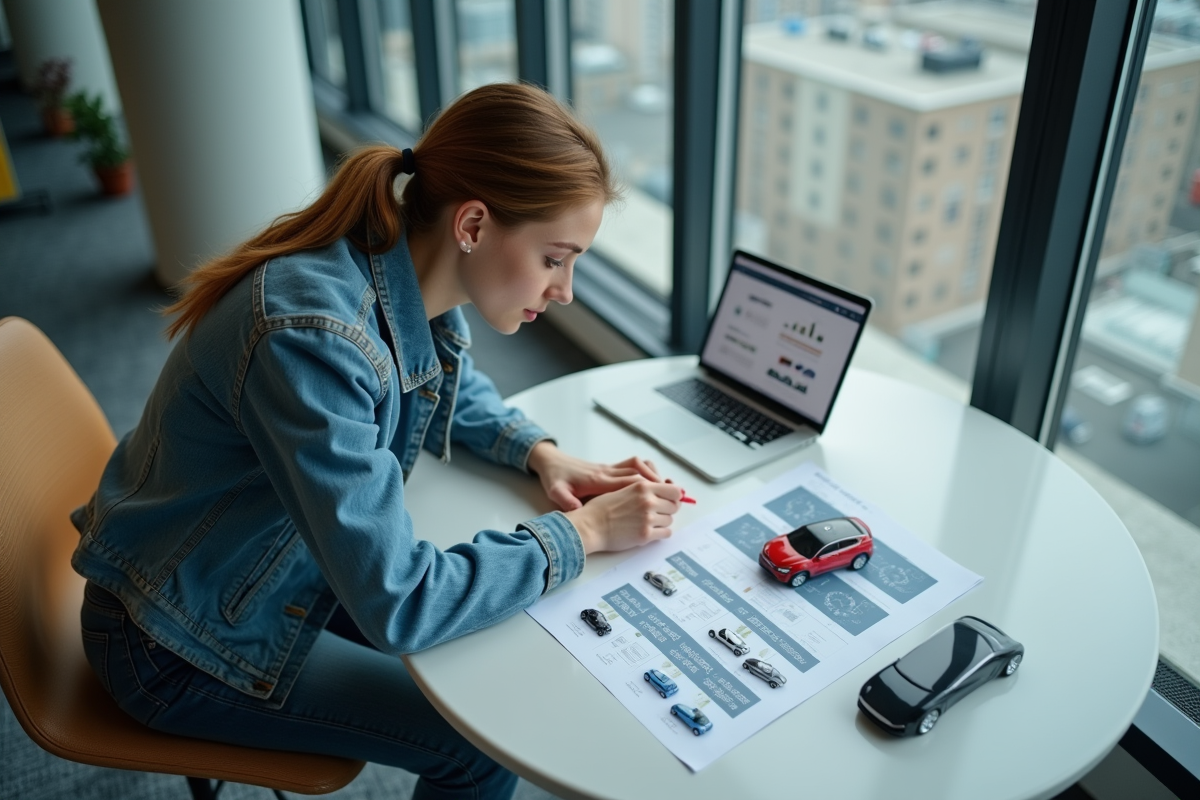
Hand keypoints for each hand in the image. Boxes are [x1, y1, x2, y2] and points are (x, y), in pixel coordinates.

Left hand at [527, 441, 661, 511]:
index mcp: (598, 479)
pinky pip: (632, 466)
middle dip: (658, 480)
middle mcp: (607, 471)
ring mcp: (609, 468)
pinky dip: (644, 470)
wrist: (551, 462)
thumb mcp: (555, 491)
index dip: (646, 485)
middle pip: (638, 471)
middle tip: (675, 491)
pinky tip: (650, 481)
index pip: (627, 480)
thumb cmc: (555, 478)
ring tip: (667, 486)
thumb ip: (566, 501)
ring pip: (638, 465)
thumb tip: (576, 511)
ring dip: (653, 473)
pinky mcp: (609, 469)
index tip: (662, 493)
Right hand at [563, 480, 682, 553]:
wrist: (590, 525)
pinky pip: (666, 533)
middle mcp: (648, 501)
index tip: (670, 500)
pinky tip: (650, 531)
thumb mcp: (624, 488)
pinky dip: (661, 533)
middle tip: (656, 513)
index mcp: (643, 486)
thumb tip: (664, 488)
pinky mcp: (645, 535)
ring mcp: (648, 518)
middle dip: (667, 509)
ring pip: (670, 520)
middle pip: (674, 506)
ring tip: (648, 522)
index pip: (675, 490)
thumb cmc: (601, 508)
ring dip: (662, 522)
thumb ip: (644, 488)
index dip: (674, 496)